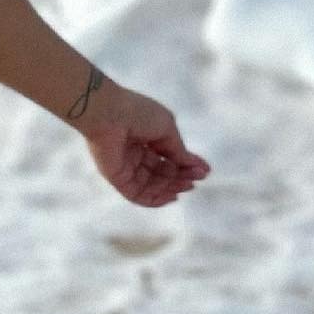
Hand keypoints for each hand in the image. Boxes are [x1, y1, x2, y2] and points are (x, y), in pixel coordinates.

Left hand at [77, 85, 210, 207]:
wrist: (109, 114)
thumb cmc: (138, 114)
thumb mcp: (167, 129)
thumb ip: (178, 150)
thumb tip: (195, 165)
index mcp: (145, 138)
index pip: (167, 157)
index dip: (185, 165)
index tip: (204, 171)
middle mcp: (134, 154)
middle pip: (161, 173)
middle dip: (180, 177)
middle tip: (196, 180)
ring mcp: (125, 167)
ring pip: (151, 185)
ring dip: (171, 188)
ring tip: (187, 185)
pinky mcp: (117, 178)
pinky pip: (137, 195)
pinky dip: (155, 199)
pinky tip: (171, 197)